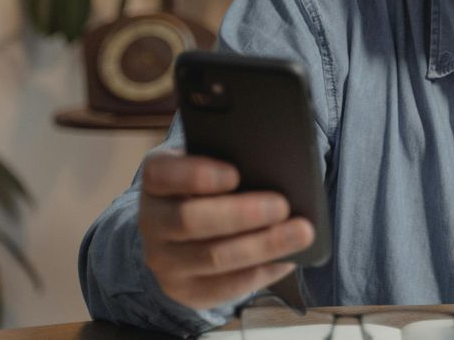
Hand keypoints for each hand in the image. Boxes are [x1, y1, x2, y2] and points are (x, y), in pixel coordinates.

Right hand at [137, 150, 314, 309]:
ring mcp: (164, 260)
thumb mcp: (209, 167)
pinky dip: (260, 272)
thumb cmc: (208, 189)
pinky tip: (287, 259)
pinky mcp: (185, 290)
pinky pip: (224, 287)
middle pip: (191, 220)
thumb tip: (276, 170)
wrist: (181, 233)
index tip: (235, 174)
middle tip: (283, 206)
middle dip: (242, 213)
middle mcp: (152, 222)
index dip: (196, 175)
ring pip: (213, 257)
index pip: (162, 174)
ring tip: (300, 233)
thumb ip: (232, 162)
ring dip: (262, 245)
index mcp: (157, 181)